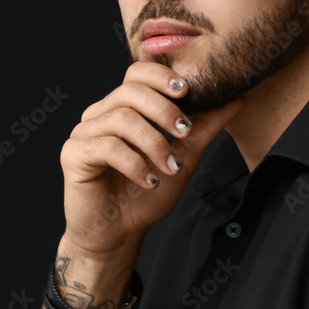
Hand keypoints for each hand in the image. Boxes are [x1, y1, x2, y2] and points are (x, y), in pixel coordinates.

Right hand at [59, 61, 243, 257]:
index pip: (137, 73)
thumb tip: (234, 99)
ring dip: (154, 144)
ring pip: (122, 118)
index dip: (161, 76)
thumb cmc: (145, 196)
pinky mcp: (73, 154)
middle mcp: (100, 115)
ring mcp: (84, 132)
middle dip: (164, 111)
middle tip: (185, 133)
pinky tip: (149, 181)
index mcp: (122, 109)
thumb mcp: (184, 158)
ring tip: (169, 168)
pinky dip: (135, 163)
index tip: (188, 93)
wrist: (119, 234)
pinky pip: (107, 146)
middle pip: (130, 91)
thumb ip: (204, 129)